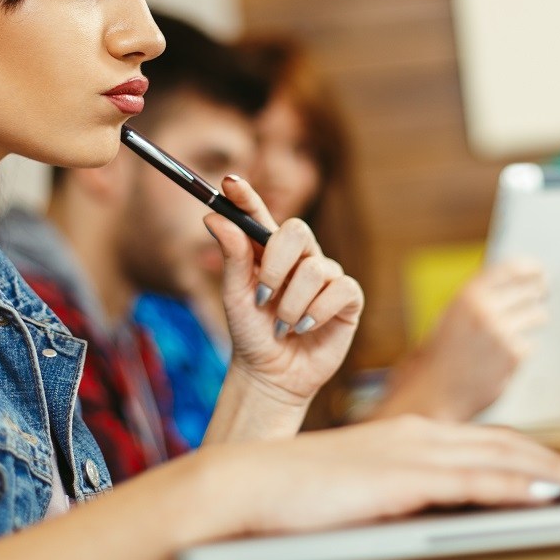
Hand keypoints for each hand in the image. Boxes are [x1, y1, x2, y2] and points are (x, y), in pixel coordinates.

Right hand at [193, 416, 559, 539]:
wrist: (245, 485)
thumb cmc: (290, 495)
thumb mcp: (356, 490)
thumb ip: (394, 495)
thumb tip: (425, 517)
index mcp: (404, 433)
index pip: (479, 441)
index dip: (524, 454)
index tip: (556, 471)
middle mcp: (415, 434)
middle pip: (500, 445)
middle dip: (548, 462)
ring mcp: (410, 452)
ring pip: (497, 458)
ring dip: (545, 473)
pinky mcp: (403, 478)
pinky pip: (473, 482)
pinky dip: (514, 487)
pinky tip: (542, 498)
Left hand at [204, 175, 362, 407]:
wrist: (272, 375)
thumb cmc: (251, 333)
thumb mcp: (235, 296)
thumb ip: (231, 256)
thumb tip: (212, 217)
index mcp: (268, 251)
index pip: (259, 215)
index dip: (246, 197)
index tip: (229, 183)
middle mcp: (300, 258)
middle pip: (297, 230)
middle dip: (276, 264)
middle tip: (262, 295)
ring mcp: (325, 276)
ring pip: (314, 269)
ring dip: (291, 304)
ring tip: (281, 327)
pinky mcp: (347, 298)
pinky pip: (338, 289)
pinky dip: (316, 312)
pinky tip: (305, 329)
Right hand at [376, 258, 546, 421]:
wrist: (436, 392)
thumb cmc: (441, 355)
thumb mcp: (451, 316)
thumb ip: (478, 299)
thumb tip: (511, 284)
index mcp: (467, 296)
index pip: (509, 269)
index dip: (529, 267)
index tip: (539, 269)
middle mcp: (485, 310)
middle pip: (528, 290)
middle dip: (539, 290)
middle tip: (544, 291)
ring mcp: (501, 333)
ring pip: (536, 315)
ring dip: (538, 316)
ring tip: (536, 318)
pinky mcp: (513, 356)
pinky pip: (530, 344)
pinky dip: (523, 347)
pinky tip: (511, 353)